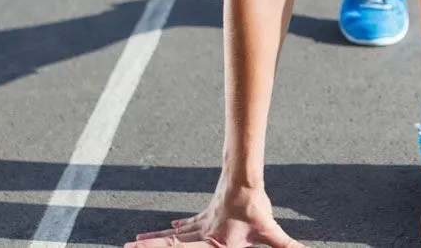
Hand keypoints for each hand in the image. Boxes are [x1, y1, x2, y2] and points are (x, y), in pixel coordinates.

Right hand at [125, 187, 305, 247]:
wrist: (245, 180)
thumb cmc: (256, 208)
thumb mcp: (270, 231)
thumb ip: (286, 245)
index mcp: (216, 244)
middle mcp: (203, 236)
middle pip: (171, 245)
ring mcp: (202, 224)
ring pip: (173, 235)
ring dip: (154, 240)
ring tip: (134, 241)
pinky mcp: (207, 215)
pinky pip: (187, 225)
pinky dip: (175, 229)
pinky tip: (170, 227)